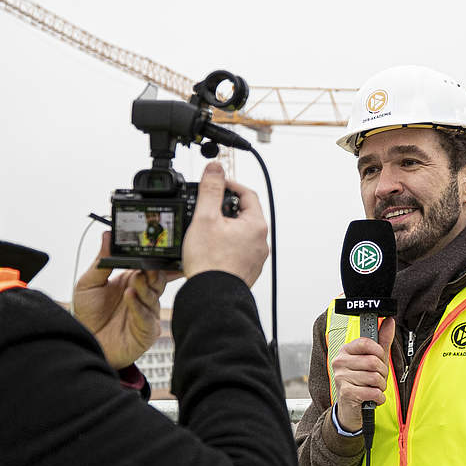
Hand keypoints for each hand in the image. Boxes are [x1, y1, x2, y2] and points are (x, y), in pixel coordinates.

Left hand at [72, 231, 173, 368]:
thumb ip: (101, 261)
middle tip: (146, 265)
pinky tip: (130, 296)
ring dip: (144, 286)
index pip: (149, 265)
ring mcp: (147, 312)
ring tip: (133, 281)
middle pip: (158, 278)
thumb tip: (107, 236)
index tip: (154, 247)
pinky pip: (147, 317)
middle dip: (154, 270)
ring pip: (154, 295)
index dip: (154, 258)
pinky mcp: (147, 330)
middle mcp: (143, 295)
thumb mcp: (89, 283)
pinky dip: (139, 306)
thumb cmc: (88, 315)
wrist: (84, 342)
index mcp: (132, 281)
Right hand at [181, 162, 267, 284]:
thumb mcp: (206, 217)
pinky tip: (210, 251)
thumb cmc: (210, 262)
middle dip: (225, 209)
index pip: (247, 194)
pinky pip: (237, 252)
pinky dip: (225, 247)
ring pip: (240, 234)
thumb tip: (215, 168)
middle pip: (244, 214)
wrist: (211, 297)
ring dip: (224, 229)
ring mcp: (254, 259)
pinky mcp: (245, 272)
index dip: (229, 185)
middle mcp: (260, 242)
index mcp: (256, 225)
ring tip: (205, 232)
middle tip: (206, 209)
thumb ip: (210, 189)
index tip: (215, 184)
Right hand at [331, 318, 395, 432]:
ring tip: (374, 388)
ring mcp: (341, 378)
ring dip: (381, 386)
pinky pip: (373, 392)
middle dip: (382, 373)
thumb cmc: (362, 381)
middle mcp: (339, 362)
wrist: (350, 408)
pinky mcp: (346, 393)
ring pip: (375, 378)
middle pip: (373, 362)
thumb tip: (390, 321)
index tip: (380, 358)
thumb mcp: (373, 359)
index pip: (365, 343)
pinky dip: (379, 397)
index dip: (378, 351)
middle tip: (378, 378)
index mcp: (345, 351)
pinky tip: (373, 398)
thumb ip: (382, 340)